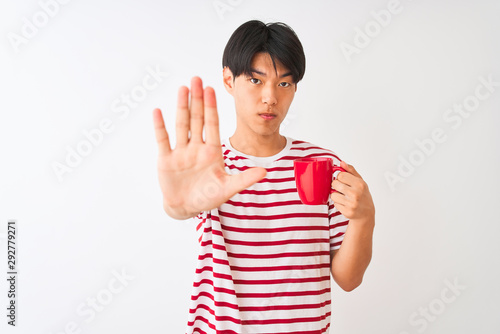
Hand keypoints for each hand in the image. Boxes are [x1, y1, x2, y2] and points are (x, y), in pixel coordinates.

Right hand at [153, 77, 266, 218]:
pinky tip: (158, 111)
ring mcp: (181, 152)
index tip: (212, 89)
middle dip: (197, 99)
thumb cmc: (208, 197)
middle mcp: (196, 148)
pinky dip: (160, 126)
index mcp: (212, 152)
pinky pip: (163, 140)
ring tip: (183, 88)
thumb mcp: (228, 188)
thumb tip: (265, 172)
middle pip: (197, 119)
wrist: (186, 208)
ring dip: (182, 107)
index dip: (212, 107)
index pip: (212, 124)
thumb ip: (245, 179)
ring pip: (181, 125)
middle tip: (197, 79)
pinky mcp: (166, 160)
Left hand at [330, 161, 374, 221]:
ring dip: (336, 195)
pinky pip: (335, 204)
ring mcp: (351, 204)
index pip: (340, 175)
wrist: (367, 213)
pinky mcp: (347, 212)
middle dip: (336, 185)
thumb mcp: (360, 181)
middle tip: (342, 188)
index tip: (343, 180)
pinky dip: (338, 203)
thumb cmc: (363, 195)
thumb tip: (342, 163)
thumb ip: (351, 171)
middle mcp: (356, 193)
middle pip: (334, 183)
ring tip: (343, 196)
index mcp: (359, 184)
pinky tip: (345, 203)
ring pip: (333, 195)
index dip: (340, 177)